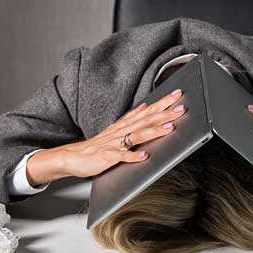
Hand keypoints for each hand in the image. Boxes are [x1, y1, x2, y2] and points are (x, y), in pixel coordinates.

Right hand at [26, 89, 186, 183]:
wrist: (72, 157)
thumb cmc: (96, 146)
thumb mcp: (116, 129)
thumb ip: (132, 119)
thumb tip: (146, 106)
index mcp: (124, 125)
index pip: (147, 111)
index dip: (162, 103)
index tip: (178, 95)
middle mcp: (121, 132)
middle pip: (146, 120)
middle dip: (164, 114)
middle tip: (181, 107)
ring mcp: (114, 144)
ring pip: (137, 135)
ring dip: (153, 131)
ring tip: (169, 128)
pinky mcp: (108, 157)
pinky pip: (122, 157)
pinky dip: (133, 156)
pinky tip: (144, 155)